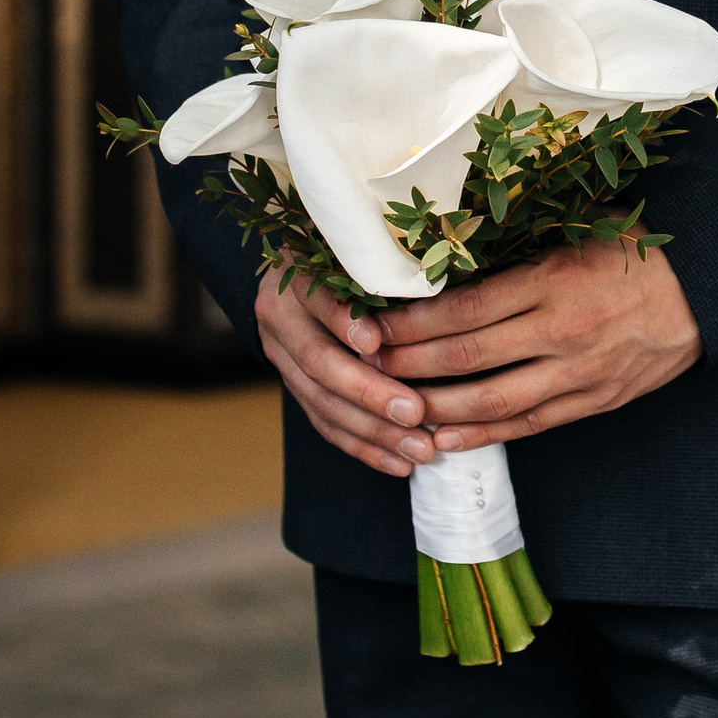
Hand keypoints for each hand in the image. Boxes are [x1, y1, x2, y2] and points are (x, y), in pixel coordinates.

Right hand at [255, 261, 436, 478]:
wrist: (294, 274)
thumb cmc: (348, 257)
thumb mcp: (358, 253)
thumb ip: (381, 273)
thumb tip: (437, 293)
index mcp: (295, 275)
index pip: (315, 299)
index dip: (343, 322)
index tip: (376, 343)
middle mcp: (280, 316)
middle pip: (320, 362)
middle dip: (370, 393)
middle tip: (416, 414)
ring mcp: (281, 356)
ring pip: (323, 403)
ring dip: (374, 432)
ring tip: (418, 450)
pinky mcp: (293, 387)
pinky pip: (325, 424)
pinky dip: (364, 447)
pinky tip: (398, 464)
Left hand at [373, 240, 702, 449]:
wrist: (708, 290)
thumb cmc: (638, 249)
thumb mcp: (580, 229)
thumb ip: (522, 243)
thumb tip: (452, 244)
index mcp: (553, 279)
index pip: (464, 308)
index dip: (411, 321)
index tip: (373, 322)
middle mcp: (560, 331)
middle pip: (465, 358)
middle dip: (406, 364)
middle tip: (363, 364)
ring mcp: (576, 373)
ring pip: (489, 402)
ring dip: (433, 408)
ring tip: (390, 407)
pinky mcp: (591, 402)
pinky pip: (525, 426)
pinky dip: (479, 436)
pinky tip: (442, 440)